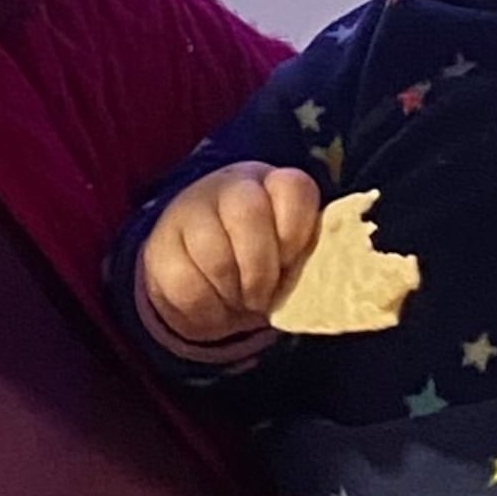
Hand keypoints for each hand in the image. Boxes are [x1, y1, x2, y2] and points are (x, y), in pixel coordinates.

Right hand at [137, 162, 323, 356]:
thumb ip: (309, 259)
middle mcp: (231, 188)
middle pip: (248, 211)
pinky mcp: (160, 248)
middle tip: (262, 296)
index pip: (293, 187)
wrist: (200, 274)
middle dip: (260, 267)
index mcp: (273, 185)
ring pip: (214, 253)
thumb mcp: (289, 257)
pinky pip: (186, 285)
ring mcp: (190, 213)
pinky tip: (214, 307)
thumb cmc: (260, 264)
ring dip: (232, 293)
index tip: (292, 261)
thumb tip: (336, 287)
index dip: (296, 230)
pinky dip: (207, 310)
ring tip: (238, 301)